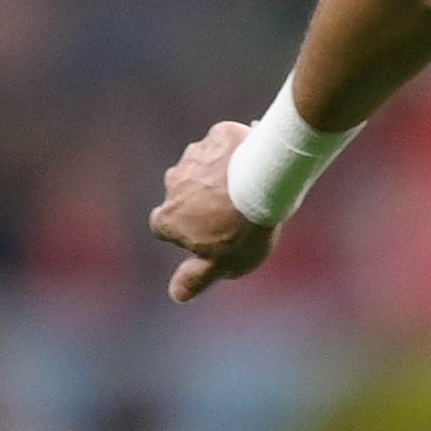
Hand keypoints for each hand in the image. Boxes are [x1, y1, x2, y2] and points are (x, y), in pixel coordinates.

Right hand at [151, 123, 276, 302]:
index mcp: (169, 217)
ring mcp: (194, 156)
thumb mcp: (222, 264)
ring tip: (248, 185)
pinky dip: (234, 151)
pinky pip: (224, 144)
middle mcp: (173, 184)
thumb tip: (176, 295)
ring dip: (217, 174)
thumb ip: (197, 278)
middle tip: (233, 209)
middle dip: (201, 199)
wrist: (266, 183)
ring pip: (203, 166)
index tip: (206, 233)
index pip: (164, 225)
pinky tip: (254, 161)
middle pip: (183, 194)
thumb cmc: (243, 229)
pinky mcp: (218, 135)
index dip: (184, 230)